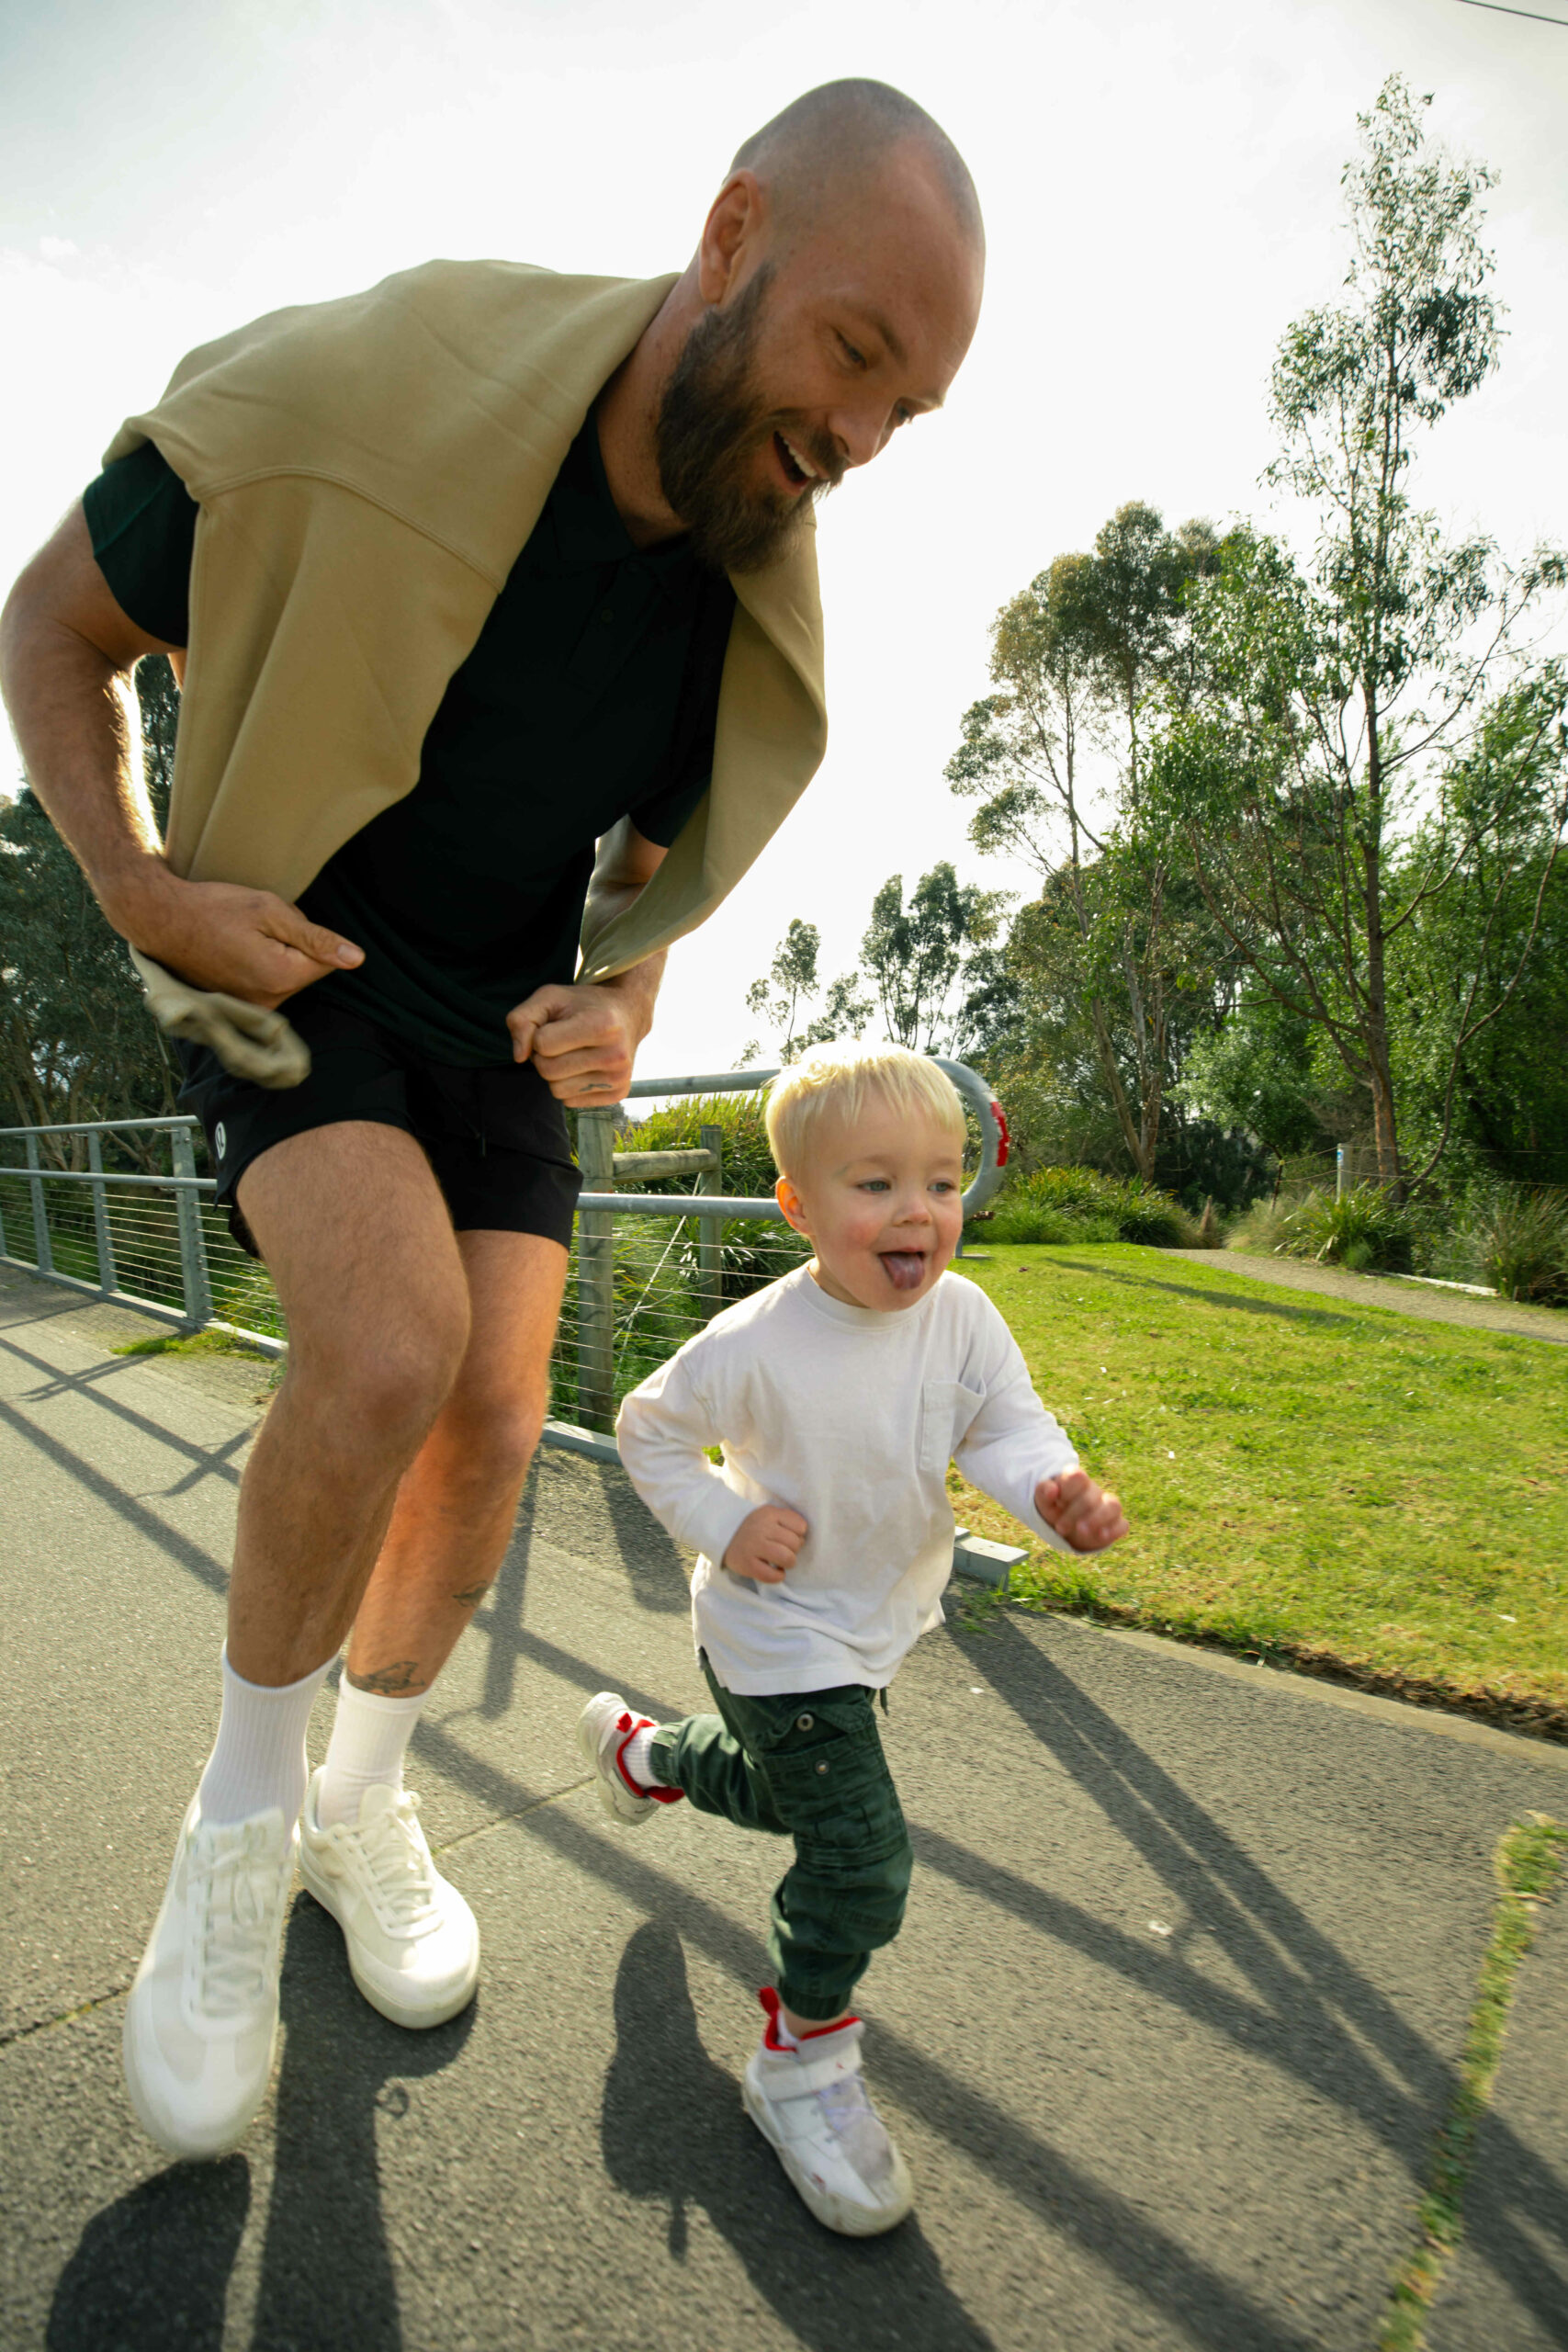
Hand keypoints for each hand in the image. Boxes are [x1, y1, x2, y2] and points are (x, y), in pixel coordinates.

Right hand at [110, 865, 362, 1008]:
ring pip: (286, 977)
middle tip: (255, 927)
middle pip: (305, 971)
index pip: (326, 962)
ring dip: (275, 956)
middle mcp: (268, 1002)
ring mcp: (250, 1008)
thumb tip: (357, 959)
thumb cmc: (214, 907)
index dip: (308, 936)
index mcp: (281, 977)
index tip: (278, 924)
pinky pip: (266, 984)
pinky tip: (233, 950)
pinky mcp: (237, 1006)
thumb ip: (317, 938)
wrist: (161, 919)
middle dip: (292, 947)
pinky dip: (257, 967)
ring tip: (240, 937)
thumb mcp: (270, 910)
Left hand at [507, 980, 642, 1107]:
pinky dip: (569, 1085)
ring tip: (572, 1053)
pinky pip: (570, 1101)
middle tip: (561, 1041)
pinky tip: (584, 1066)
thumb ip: (522, 1019)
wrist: (628, 1013)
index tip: (555, 1026)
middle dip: (544, 1056)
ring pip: (557, 1090)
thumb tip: (519, 1057)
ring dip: (555, 1073)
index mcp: (602, 1025)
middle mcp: (615, 1055)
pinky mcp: (619, 1093)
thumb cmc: (583, 1005)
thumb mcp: (550, 997)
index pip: (542, 1044)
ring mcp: (619, 1077)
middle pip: (548, 1071)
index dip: (539, 1034)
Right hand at [723, 1504, 808, 1584]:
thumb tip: (804, 1537)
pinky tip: (774, 1571)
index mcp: (769, 1513)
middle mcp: (761, 1528)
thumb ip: (787, 1520)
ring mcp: (753, 1546)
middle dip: (793, 1550)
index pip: (801, 1526)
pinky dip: (778, 1576)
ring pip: (788, 1558)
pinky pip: (773, 1575)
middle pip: (795, 1543)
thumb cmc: (754, 1527)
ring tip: (780, 1562)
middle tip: (783, 1550)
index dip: (799, 1535)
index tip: (788, 1537)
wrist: (723, 1535)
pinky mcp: (747, 1565)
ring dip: (788, 1563)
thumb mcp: (769, 1515)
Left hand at [1034, 1469, 1128, 1552]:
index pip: (1078, 1476)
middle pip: (1091, 1496)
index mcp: (1077, 1480)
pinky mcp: (1115, 1524)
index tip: (1058, 1502)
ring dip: (1097, 1518)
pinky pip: (1122, 1524)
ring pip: (1113, 1505)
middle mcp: (1095, 1491)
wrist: (1065, 1526)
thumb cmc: (1055, 1508)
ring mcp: (1107, 1506)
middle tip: (1060, 1528)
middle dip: (1074, 1513)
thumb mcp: (1044, 1500)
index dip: (1068, 1489)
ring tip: (1081, 1531)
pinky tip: (1100, 1536)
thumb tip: (1052, 1490)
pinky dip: (1113, 1530)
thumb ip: (1044, 1492)